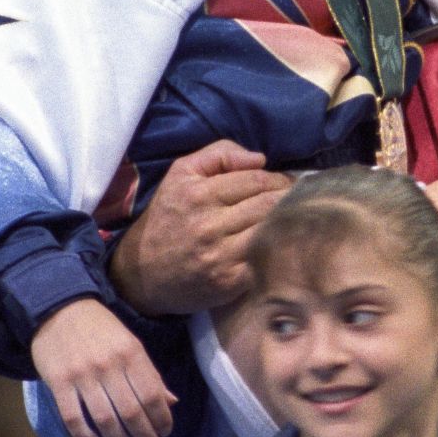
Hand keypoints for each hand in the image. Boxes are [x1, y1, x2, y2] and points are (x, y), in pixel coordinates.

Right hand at [30, 299, 174, 436]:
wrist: (59, 307)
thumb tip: (172, 403)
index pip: (152, 395)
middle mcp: (109, 365)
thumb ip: (150, 374)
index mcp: (131, 353)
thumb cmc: (101, 328)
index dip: (161, 419)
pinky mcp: (58, 382)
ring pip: (104, 419)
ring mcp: (82, 375)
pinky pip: (73, 418)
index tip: (165, 433)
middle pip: (131, 412)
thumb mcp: (131, 343)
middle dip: (144, 436)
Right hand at [108, 141, 291, 315]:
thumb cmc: (167, 218)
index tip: (286, 184)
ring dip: (286, 222)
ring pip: (270, 229)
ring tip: (291, 218)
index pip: (256, 180)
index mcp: (197, 194)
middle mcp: (208, 225)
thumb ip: (218, 155)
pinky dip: (277, 248)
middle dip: (287, 199)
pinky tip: (279, 243)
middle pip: (267, 204)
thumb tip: (260, 159)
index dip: (277, 180)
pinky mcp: (229, 282)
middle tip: (295, 200)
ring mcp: (219, 256)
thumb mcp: (181, 175)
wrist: (142, 273)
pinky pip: (266, 258)